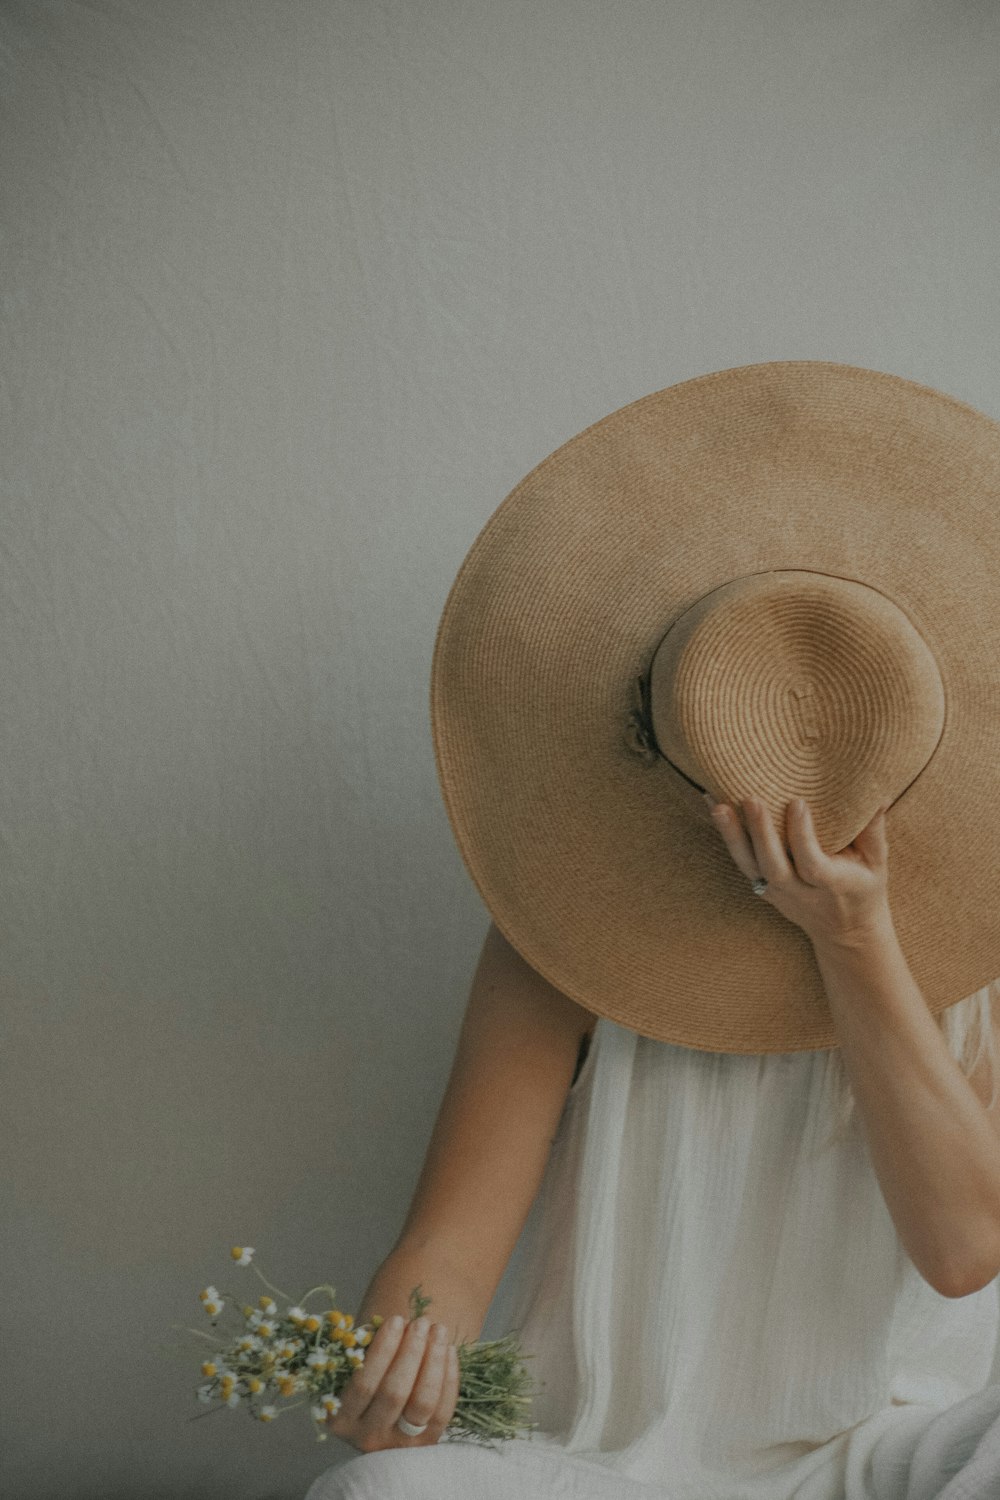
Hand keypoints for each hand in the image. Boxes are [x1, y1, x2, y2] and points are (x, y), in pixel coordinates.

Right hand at [327, 1315, 459, 1452]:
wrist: (382, 1421)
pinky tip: (449, 1350)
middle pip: (395, 1393)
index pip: (364, 1383)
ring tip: (438, 1330)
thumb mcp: (354, 1371)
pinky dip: (449, 1377)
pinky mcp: (426, 1444)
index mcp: (341, 1418)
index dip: (383, 1350)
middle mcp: (368, 1437)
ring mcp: (399, 1443)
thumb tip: (395, 1325)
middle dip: (411, 1351)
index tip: (396, 1320)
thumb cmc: (367, 1379)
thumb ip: (366, 1352)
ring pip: (422, 1402)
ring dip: (433, 1361)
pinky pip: (443, 1410)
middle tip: (420, 1322)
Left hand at [705, 793, 892, 948]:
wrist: (845, 932)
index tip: (797, 802)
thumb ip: (874, 829)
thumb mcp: (877, 863)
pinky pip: (740, 861)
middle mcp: (799, 891)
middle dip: (760, 833)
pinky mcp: (761, 886)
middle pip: (773, 867)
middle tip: (750, 799)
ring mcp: (776, 891)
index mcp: (832, 884)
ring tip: (716, 803)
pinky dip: (725, 835)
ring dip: (731, 835)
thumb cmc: (863, 888)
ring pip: (748, 867)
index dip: (802, 835)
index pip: (812, 863)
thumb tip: (879, 792)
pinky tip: (711, 804)